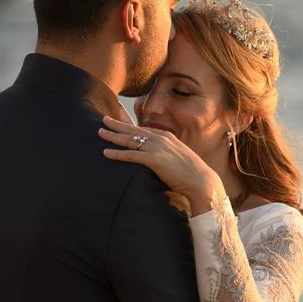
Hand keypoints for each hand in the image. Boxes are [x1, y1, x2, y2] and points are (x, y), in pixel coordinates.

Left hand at [99, 115, 222, 214]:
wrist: (202, 182)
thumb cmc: (193, 175)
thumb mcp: (179, 159)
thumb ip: (168, 156)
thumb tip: (162, 161)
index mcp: (167, 137)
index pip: (144, 129)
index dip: (130, 126)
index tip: (119, 122)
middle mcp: (161, 139)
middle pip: (134, 130)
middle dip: (118, 124)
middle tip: (104, 119)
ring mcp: (158, 148)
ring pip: (130, 140)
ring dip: (113, 136)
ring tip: (100, 132)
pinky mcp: (155, 160)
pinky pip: (132, 155)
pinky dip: (117, 153)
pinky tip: (105, 153)